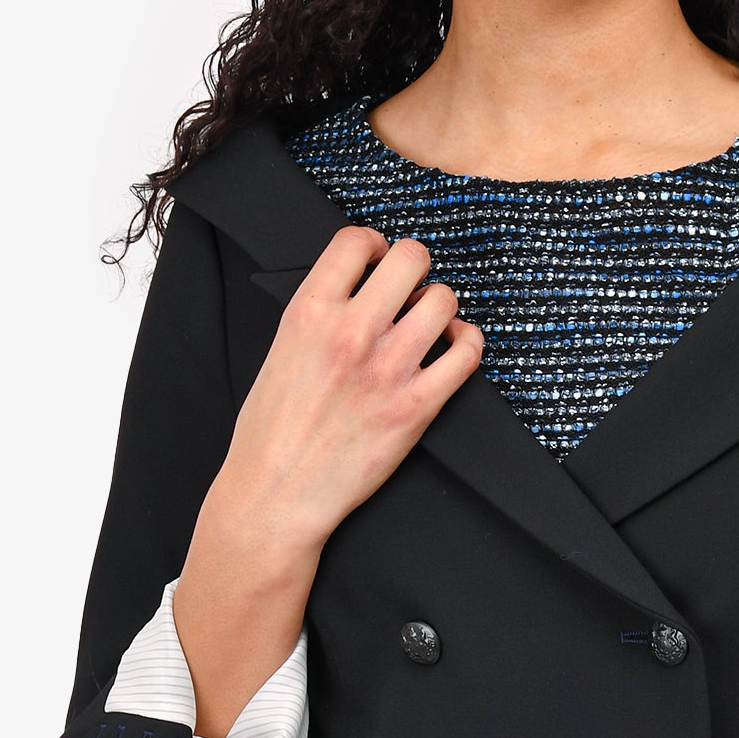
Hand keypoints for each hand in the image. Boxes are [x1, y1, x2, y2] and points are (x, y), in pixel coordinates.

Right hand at [174, 226, 483, 737]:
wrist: (276, 496)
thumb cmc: (270, 433)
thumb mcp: (279, 354)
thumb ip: (317, 317)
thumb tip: (354, 291)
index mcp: (308, 314)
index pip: (354, 241)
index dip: (372, 243)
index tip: (377, 258)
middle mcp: (351, 332)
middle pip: (409, 258)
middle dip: (414, 268)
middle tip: (411, 288)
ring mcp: (388, 368)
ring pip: (443, 300)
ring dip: (440, 307)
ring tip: (430, 325)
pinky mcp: (417, 406)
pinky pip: (467, 353)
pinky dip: (467, 343)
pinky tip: (454, 350)